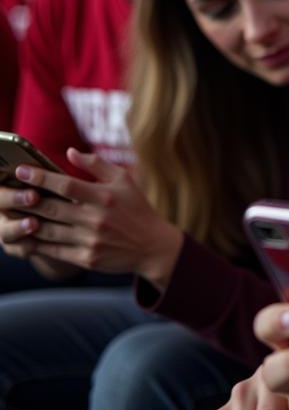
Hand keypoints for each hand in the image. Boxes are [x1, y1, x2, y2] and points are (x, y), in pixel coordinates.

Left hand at [7, 148, 182, 281]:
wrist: (152, 246)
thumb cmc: (137, 209)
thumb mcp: (124, 181)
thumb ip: (97, 165)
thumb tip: (69, 152)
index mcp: (105, 196)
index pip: (66, 184)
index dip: (41, 177)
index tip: (22, 170)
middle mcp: (97, 218)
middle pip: (52, 208)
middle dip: (26, 199)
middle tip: (8, 192)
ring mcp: (91, 240)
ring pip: (48, 230)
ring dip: (26, 222)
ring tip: (10, 212)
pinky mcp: (86, 258)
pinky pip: (54, 250)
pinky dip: (36, 243)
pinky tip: (24, 235)